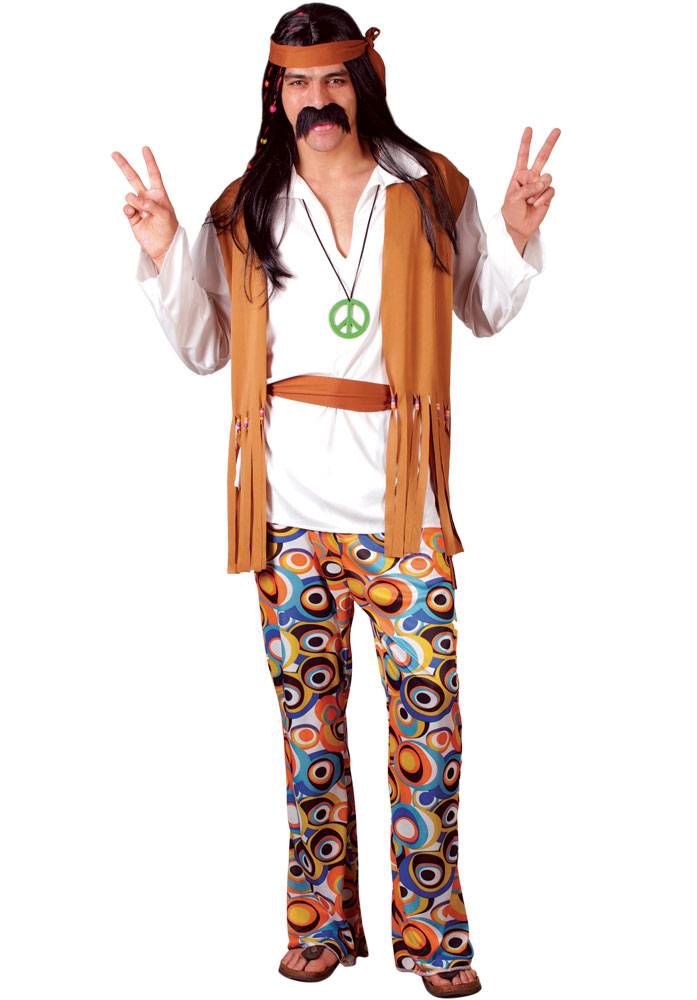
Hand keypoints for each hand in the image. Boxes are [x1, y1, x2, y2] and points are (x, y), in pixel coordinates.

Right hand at [111, 146, 178, 267]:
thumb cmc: (169, 229)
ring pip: (129, 194)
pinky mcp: (132, 216)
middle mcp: (147, 198)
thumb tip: (134, 197)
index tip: (145, 148)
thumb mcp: (164, 213)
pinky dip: (130, 210)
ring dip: (135, 201)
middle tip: (114, 153)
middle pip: (133, 178)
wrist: (163, 247)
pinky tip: (136, 216)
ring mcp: (138, 206)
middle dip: (124, 165)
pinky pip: (126, 208)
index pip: (153, 174)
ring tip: (143, 211)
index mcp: (159, 194)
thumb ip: (150, 202)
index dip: (149, 161)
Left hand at [501, 126, 559, 249]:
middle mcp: (531, 177)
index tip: (529, 129)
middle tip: (557, 130)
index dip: (526, 143)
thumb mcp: (513, 197)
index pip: (523, 156)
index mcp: (519, 175)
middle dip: (549, 143)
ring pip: (546, 178)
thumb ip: (527, 187)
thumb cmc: (512, 211)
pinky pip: (549, 191)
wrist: (518, 226)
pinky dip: (542, 198)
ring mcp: (540, 185)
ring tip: (529, 200)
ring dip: (537, 190)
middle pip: (542, 158)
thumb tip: (542, 183)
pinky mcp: (548, 194)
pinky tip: (535, 204)